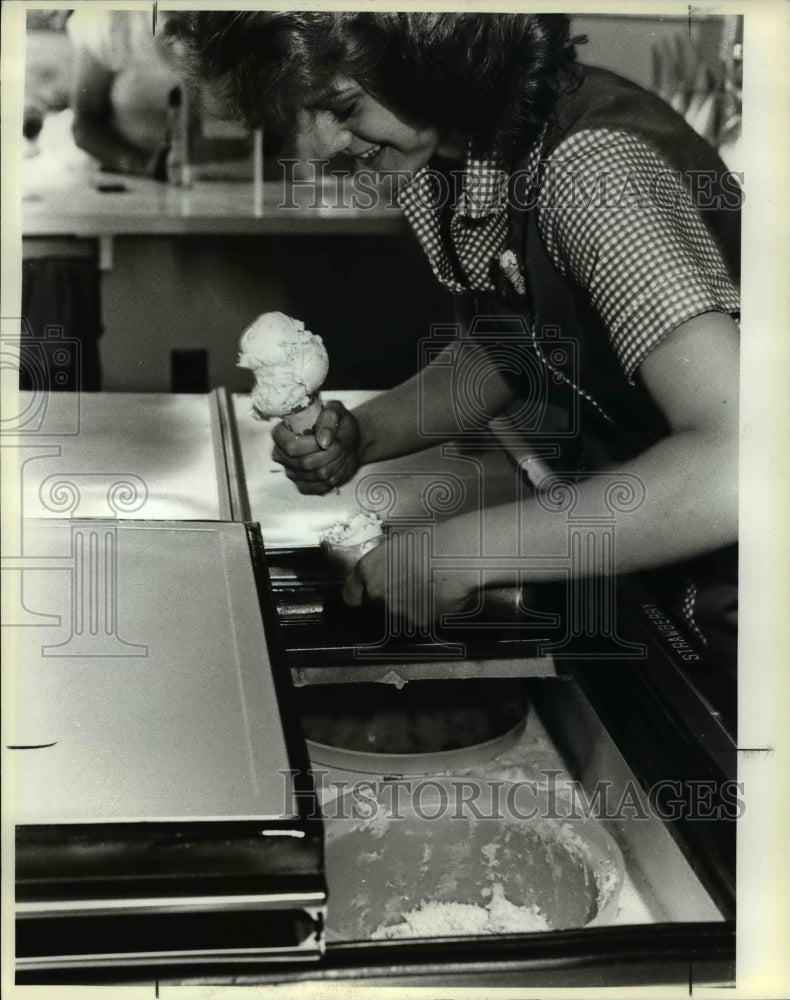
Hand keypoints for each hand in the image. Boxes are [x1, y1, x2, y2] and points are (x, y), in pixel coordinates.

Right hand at [271, 400, 360, 494]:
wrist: (346, 442)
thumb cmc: (337, 424)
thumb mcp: (336, 411)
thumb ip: (329, 418)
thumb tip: (322, 441)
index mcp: (281, 433)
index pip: (290, 446)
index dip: (312, 445)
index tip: (328, 439)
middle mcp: (281, 455)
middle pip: (304, 462)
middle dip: (329, 454)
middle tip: (340, 445)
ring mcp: (291, 472)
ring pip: (316, 475)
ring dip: (335, 464)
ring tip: (340, 454)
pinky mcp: (302, 486)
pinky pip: (319, 487)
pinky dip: (334, 477)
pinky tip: (336, 466)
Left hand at [342, 527, 477, 628]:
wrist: (455, 556)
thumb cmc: (431, 541)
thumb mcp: (398, 543)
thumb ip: (384, 562)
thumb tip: (386, 568)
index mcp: (367, 570)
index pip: (350, 594)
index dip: (360, 595)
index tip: (366, 595)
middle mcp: (375, 594)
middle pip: (373, 607)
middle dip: (386, 602)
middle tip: (405, 589)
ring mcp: (394, 611)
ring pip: (396, 616)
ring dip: (406, 609)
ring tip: (426, 591)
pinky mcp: (416, 623)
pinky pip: (417, 621)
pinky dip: (425, 614)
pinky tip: (437, 598)